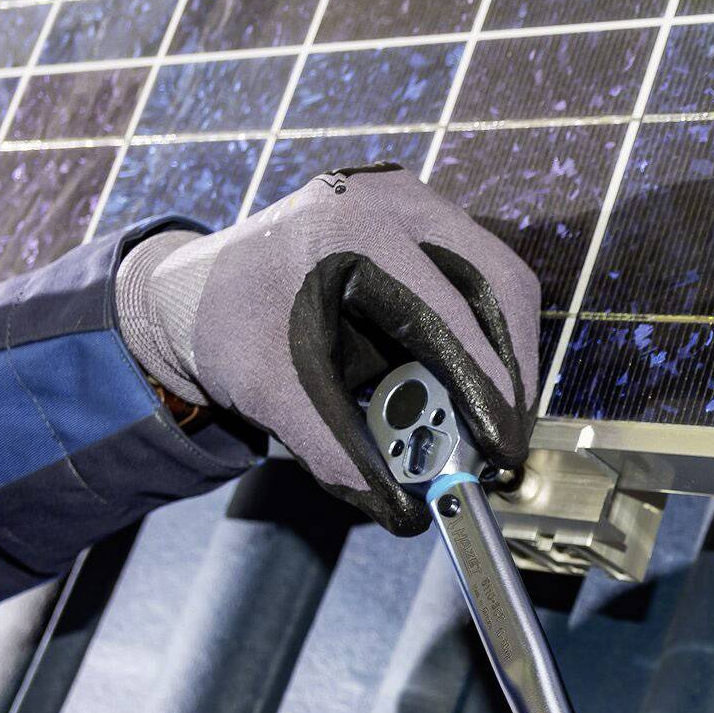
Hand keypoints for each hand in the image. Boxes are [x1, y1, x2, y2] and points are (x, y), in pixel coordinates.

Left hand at [116, 164, 538, 535]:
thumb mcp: (274, 398)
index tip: (500, 446)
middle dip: (510, 372)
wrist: (203, 291)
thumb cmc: (233, 333)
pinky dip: (489, 337)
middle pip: (496, 284)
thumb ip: (339, 455)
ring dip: (506, 356)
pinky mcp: (428, 217)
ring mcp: (416, 200)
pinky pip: (485, 278)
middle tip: (505, 440)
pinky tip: (472, 383)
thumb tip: (406, 514)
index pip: (444, 313)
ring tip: (491, 419)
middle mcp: (392, 198)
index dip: (483, 385)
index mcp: (348, 227)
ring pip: (501, 280)